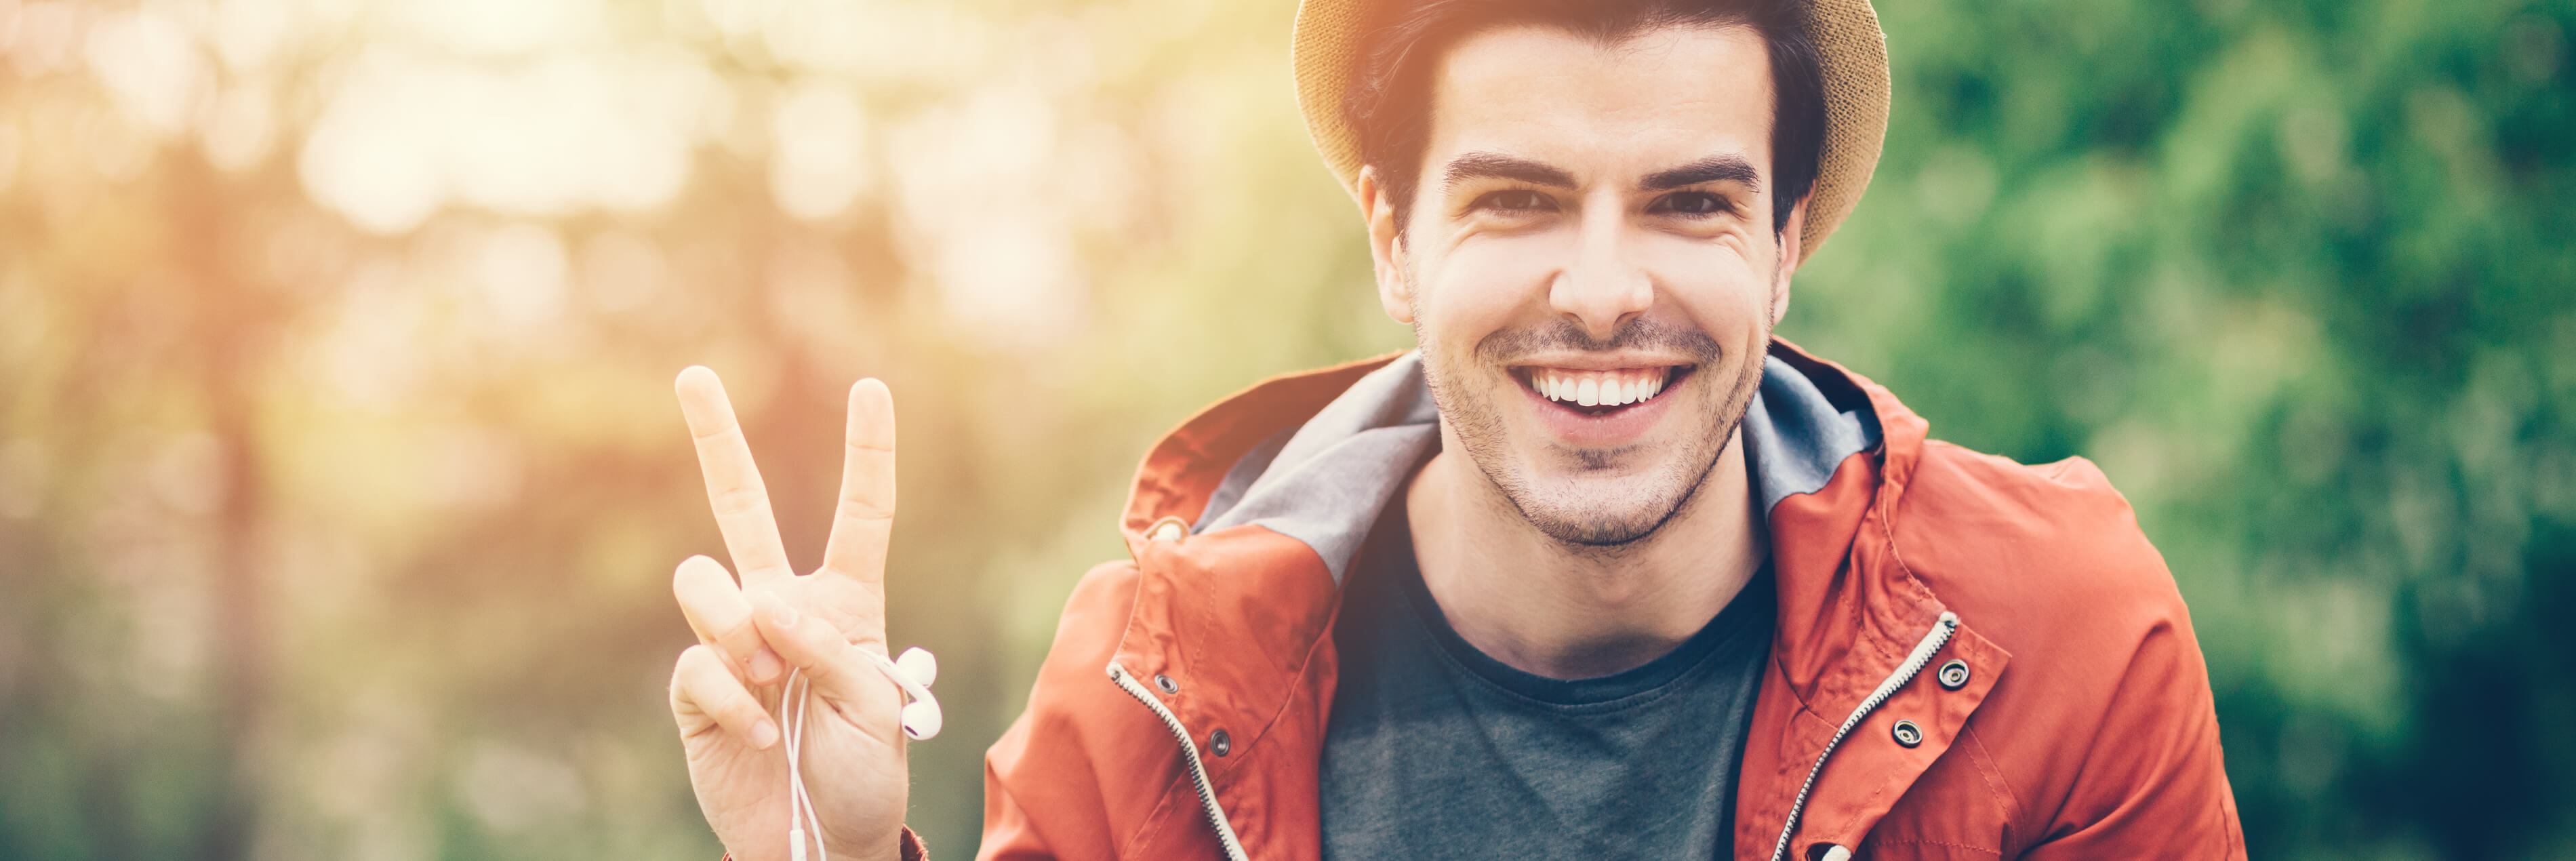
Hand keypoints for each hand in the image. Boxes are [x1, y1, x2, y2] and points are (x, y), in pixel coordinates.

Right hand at [666, 366, 907, 860]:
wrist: (819, 838)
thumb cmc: (862, 772)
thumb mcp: (878, 707)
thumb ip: (830, 646)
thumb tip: (763, 603)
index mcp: (846, 602)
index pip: (860, 515)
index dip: (867, 453)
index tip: (871, 389)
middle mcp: (783, 607)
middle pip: (742, 508)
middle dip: (717, 440)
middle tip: (692, 374)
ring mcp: (734, 644)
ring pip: (705, 583)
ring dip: (738, 627)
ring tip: (770, 677)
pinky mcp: (696, 689)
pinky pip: (696, 664)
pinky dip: (732, 700)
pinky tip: (761, 736)